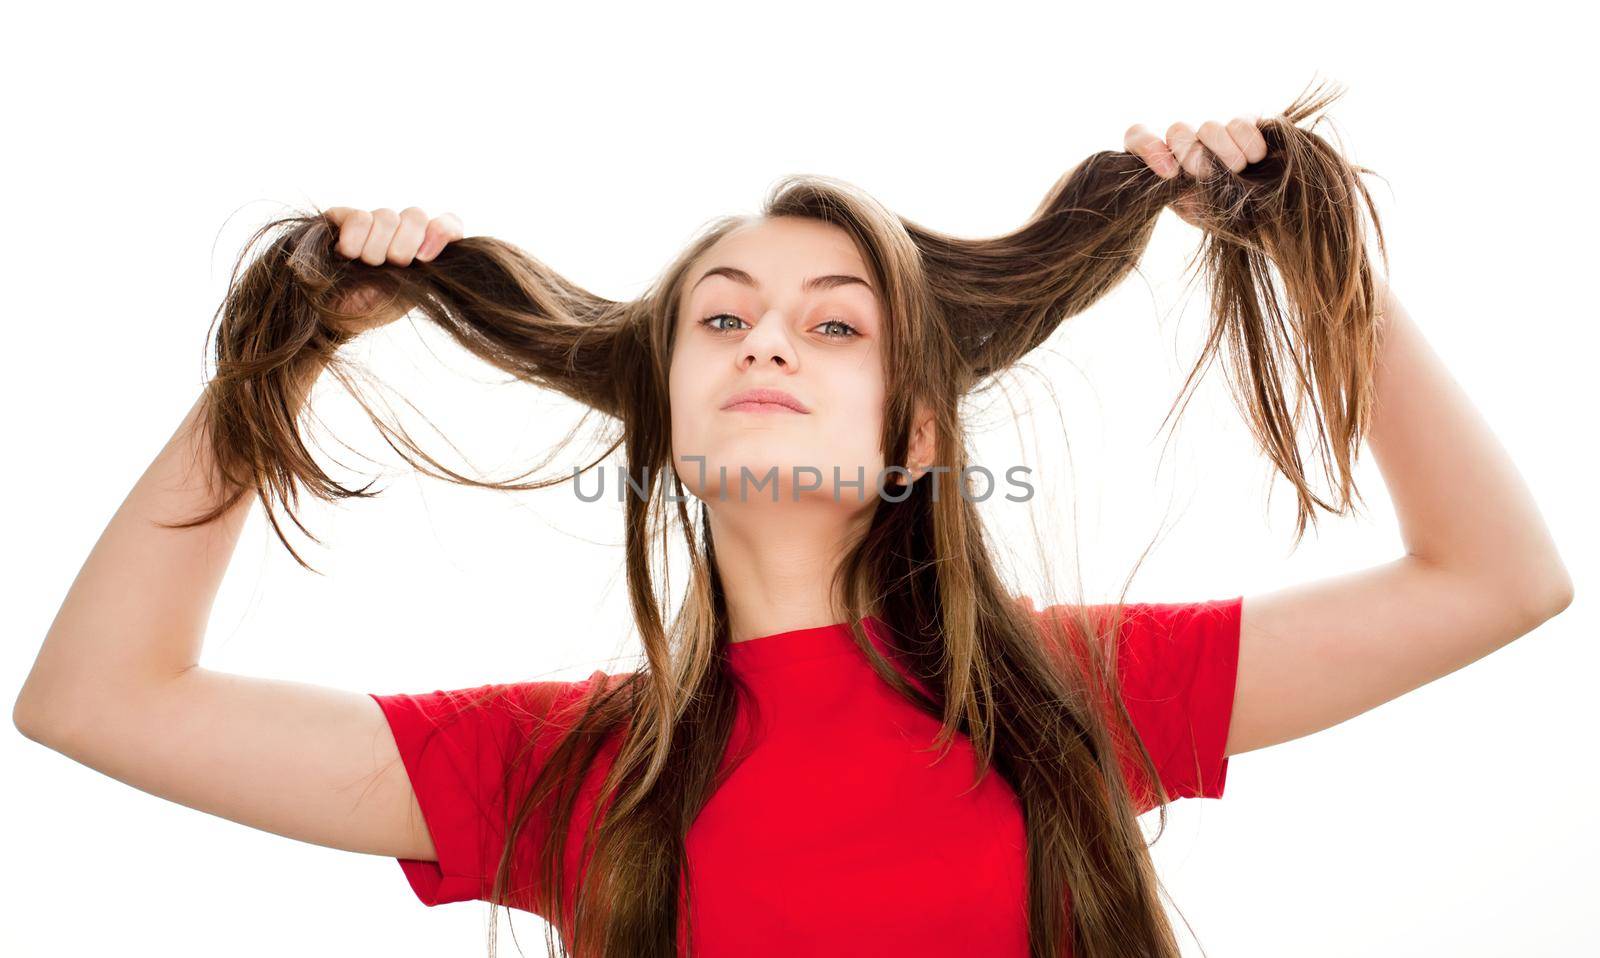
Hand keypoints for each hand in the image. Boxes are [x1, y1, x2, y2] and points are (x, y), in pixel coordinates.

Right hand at [323, 206, 464, 324]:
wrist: (334, 317)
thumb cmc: (375, 308)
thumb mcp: (409, 295)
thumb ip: (428, 271)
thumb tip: (434, 250)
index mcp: (424, 248)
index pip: (448, 223)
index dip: (442, 231)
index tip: (425, 257)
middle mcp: (402, 231)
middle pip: (415, 215)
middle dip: (405, 245)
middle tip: (393, 264)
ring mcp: (375, 223)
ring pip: (387, 216)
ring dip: (377, 247)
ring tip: (367, 264)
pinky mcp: (345, 217)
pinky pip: (359, 217)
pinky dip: (355, 236)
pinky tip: (347, 253)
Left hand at [1124, 117, 1267, 227]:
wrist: (1259, 216)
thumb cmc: (1219, 215)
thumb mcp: (1195, 212)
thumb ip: (1183, 197)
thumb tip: (1180, 180)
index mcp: (1164, 163)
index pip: (1138, 137)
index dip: (1149, 147)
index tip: (1169, 172)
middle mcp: (1186, 143)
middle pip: (1178, 131)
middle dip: (1191, 153)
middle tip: (1205, 174)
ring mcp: (1214, 133)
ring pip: (1209, 127)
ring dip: (1224, 150)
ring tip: (1238, 170)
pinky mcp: (1243, 126)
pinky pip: (1241, 123)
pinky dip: (1248, 139)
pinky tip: (1255, 157)